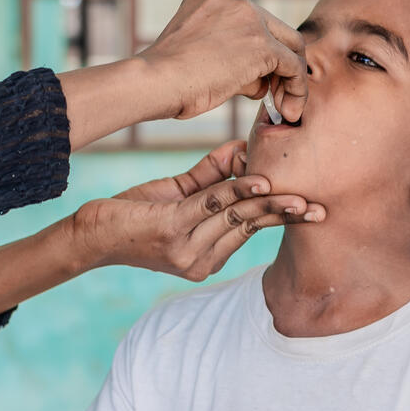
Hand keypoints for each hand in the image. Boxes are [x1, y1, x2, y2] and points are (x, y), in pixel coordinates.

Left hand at [71, 141, 323, 281]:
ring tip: (292, 189)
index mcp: (208, 257)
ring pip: (237, 216)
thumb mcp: (180, 195)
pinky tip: (257, 181)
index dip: (280, 215)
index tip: (311, 209)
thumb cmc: (135, 213)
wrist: (92, 232)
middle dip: (285, 214)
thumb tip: (244, 150)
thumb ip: (212, 176)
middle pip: (252, 226)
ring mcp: (187, 250)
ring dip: (266, 199)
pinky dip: (238, 190)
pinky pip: (213, 205)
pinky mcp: (173, 233)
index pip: (252, 230)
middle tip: (317, 204)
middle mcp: (202, 260)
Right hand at [138, 0, 308, 123]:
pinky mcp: (262, 44)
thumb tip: (260, 81)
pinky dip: (296, 88)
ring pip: (289, 46)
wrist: (153, 81)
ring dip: (290, 78)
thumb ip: (230, 56)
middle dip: (281, 64)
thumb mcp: (197, 53)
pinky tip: (290, 108)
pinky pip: (293, 65)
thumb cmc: (166, 78)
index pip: (253, 22)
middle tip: (279, 94)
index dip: (261, 52)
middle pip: (276, 30)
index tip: (261, 80)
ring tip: (285, 106)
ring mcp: (249, 18)